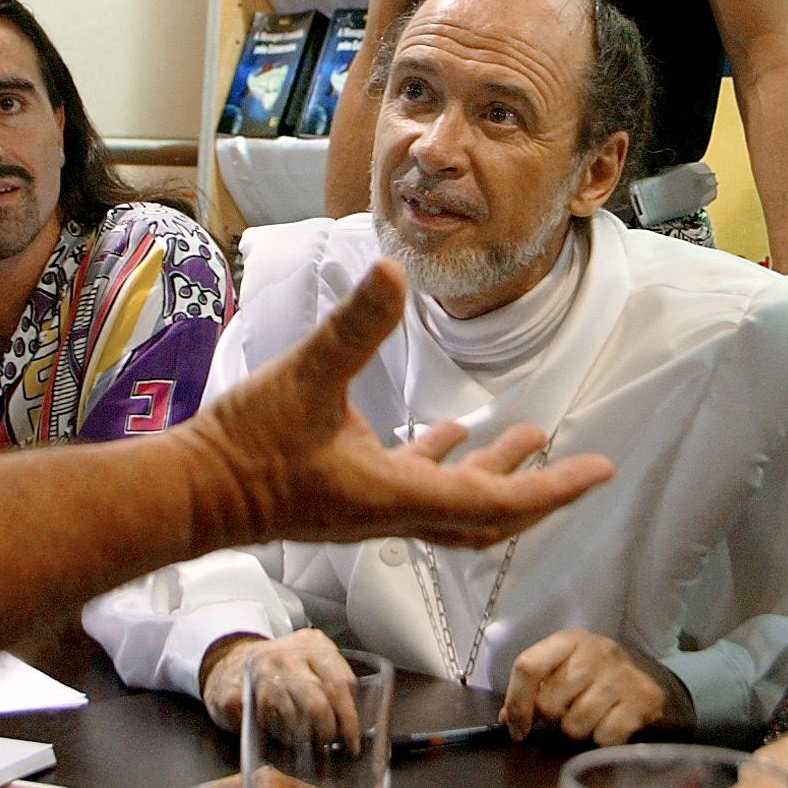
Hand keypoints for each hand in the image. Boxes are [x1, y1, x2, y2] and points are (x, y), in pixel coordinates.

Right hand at [178, 261, 613, 548]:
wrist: (189, 494)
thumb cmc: (245, 447)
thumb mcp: (304, 377)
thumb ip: (353, 325)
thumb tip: (391, 270)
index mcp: (396, 495)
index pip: (493, 502)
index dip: (551, 488)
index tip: (598, 472)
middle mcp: (392, 512)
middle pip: (485, 518)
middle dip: (537, 492)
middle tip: (582, 469)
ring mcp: (369, 507)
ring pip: (451, 504)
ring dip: (493, 475)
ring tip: (529, 440)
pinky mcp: (346, 493)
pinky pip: (411, 486)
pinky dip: (440, 463)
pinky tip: (444, 436)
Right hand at [201, 630, 360, 748]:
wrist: (229, 662)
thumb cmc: (280, 669)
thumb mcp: (309, 661)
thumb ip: (331, 681)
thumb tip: (356, 722)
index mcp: (311, 644)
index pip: (340, 682)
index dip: (350, 717)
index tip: (354, 739)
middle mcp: (286, 656)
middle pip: (318, 702)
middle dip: (328, 732)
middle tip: (331, 745)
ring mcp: (259, 673)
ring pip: (292, 717)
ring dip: (303, 738)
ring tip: (307, 743)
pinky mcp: (236, 693)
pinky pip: (264, 725)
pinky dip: (277, 736)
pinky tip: (281, 736)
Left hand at [501, 630, 685, 745]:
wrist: (658, 683)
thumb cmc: (601, 678)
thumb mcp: (568, 670)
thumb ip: (536, 689)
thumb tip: (508, 719)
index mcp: (569, 640)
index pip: (528, 667)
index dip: (517, 703)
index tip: (517, 729)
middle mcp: (596, 652)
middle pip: (550, 703)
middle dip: (554, 719)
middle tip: (569, 714)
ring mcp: (621, 676)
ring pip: (575, 725)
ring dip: (579, 732)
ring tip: (592, 719)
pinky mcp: (643, 701)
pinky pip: (605, 737)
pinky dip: (604, 740)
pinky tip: (613, 726)